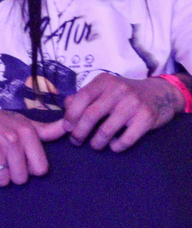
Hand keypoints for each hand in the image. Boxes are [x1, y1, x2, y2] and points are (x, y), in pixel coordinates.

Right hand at [0, 96, 64, 185]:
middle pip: (21, 178)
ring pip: (2, 180)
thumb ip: (47, 130)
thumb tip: (69, 127)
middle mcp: (11, 138)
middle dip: (11, 174)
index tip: (18, 158)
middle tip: (1, 158)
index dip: (29, 168)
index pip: (40, 169)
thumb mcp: (22, 122)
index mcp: (26, 132)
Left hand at [62, 72, 180, 151]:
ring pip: (107, 129)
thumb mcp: (105, 88)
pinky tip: (113, 146)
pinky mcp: (147, 117)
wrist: (160, 93)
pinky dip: (117, 146)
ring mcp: (133, 103)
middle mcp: (118, 90)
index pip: (81, 98)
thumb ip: (85, 96)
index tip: (67, 128)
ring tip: (95, 145)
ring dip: (97, 142)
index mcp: (104, 81)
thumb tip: (66, 106)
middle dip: (79, 132)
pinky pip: (126, 138)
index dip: (71, 115)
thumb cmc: (125, 94)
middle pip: (91, 115)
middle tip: (76, 141)